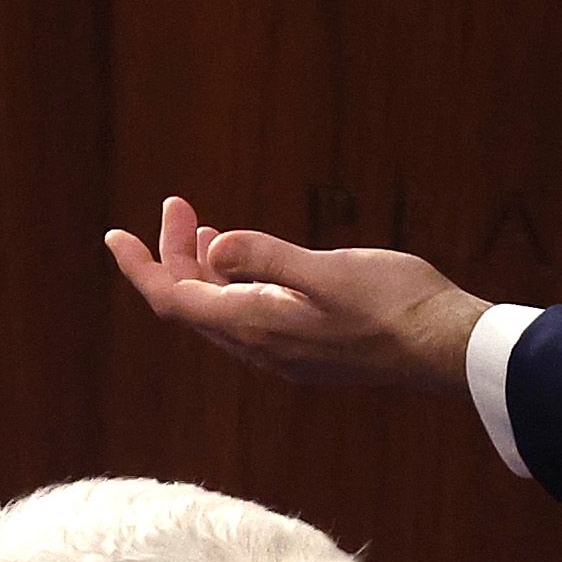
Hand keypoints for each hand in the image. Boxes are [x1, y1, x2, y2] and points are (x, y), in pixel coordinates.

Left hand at [104, 196, 485, 395]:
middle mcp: (263, 349)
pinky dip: (231, 286)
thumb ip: (267, 258)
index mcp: (259, 326)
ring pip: (219, 313)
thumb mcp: (328, 270)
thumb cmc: (396, 304)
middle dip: (173, 255)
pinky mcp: (307, 353)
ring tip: (203, 226)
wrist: (446, 348)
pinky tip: (245, 264)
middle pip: (192, 305)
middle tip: (179, 206)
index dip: (140, 267)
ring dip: (202, 269)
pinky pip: (247, 320)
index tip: (115, 235)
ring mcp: (285, 355)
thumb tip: (214, 247)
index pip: (174, 300)